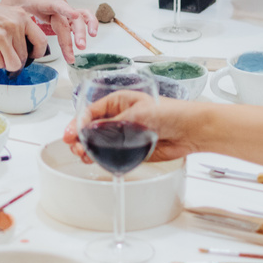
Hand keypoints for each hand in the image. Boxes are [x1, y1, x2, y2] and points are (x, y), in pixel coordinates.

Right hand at [0, 0, 47, 72]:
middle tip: (5, 54)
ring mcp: (1, 35)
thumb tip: (27, 49)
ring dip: (5, 63)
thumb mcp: (6, 13)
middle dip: (15, 59)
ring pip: (13, 64)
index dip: (38, 53)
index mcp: (21, 16)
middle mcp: (14, 25)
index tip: (32, 55)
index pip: (41, 41)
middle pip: (24, 56)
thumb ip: (19, 28)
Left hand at [2, 0, 94, 59]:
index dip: (64, 9)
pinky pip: (83, 16)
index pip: (53, 4)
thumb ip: (4, 21)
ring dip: (80, 33)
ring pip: (76, 20)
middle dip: (69, 37)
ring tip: (81, 48)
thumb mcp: (9, 3)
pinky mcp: (68, 12)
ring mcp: (63, 8)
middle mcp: (55, 4)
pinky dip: (90, 22)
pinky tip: (93, 33)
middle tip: (72, 53)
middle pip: (64, 21)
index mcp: (40, 1)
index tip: (73, 14)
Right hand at [64, 90, 200, 163]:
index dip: (78, 122)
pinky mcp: (131, 150)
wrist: (191, 131)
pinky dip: (102, 158)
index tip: (70, 133)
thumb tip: (92, 130)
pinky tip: (95, 160)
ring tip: (84, 155)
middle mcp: (119, 118)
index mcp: (118, 102)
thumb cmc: (171, 112)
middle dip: (80, 137)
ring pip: (99, 143)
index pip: (91, 111)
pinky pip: (111, 154)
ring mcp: (124, 134)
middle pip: (91, 128)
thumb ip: (114, 124)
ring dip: (89, 149)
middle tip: (76, 147)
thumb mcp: (138, 114)